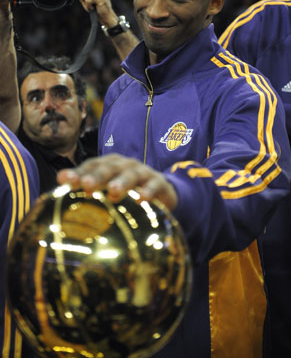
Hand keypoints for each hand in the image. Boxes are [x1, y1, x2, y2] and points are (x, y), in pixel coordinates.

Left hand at [57, 153, 177, 210]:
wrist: (160, 190)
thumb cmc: (126, 191)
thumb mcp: (106, 189)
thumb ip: (85, 187)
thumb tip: (57, 187)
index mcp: (107, 165)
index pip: (91, 166)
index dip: (77, 172)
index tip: (63, 180)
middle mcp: (123, 165)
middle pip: (109, 168)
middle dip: (97, 176)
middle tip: (86, 185)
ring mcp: (141, 172)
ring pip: (131, 175)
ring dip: (122, 182)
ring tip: (113, 192)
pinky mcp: (158, 182)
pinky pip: (154, 185)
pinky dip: (149, 191)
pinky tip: (143, 199)